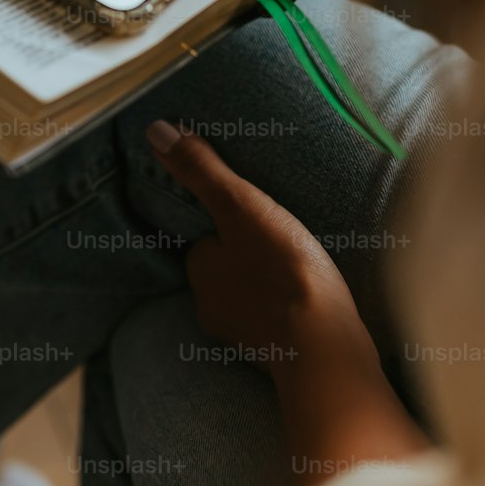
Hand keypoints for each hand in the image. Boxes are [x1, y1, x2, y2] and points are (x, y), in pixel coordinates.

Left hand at [146, 119, 431, 485]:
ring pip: (253, 296)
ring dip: (271, 281)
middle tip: (279, 233)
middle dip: (247, 254)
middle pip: (228, 269)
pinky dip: (291, 306)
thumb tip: (157, 132)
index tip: (249, 212)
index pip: (203, 242)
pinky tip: (313, 295)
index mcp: (200, 274)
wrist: (327, 349)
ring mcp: (247, 337)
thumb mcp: (241, 207)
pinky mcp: (281, 354)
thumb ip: (201, 171)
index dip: (224, 224)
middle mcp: (214, 310)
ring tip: (300, 261)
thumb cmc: (282, 271)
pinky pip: (279, 320)